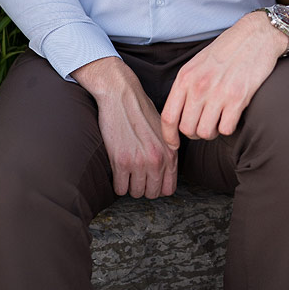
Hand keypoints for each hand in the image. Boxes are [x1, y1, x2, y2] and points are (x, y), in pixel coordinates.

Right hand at [73, 56, 177, 198]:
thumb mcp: (163, 131)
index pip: (169, 189)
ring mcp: (140, 161)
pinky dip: (118, 183)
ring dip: (130, 185)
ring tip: (127, 171)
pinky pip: (120, 189)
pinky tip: (118, 169)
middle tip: (136, 175)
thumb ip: (167, 151)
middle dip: (144, 187)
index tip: (150, 180)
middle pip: (152, 194)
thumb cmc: (141, 110)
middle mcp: (158, 159)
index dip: (158, 187)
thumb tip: (165, 174)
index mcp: (170, 152)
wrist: (121, 95)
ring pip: (136, 193)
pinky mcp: (121, 161)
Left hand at [160, 11, 288, 145]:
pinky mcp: (238, 98)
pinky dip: (229, 127)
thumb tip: (179, 112)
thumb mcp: (198, 62)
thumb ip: (187, 85)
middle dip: (195, 132)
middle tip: (205, 124)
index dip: (169, 136)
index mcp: (186, 77)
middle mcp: (199, 86)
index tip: (174, 143)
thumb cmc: (227, 49)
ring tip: (219, 119)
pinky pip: (226, 129)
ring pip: (206, 132)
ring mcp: (218, 93)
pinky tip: (232, 115)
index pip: (168, 116)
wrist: (256, 35)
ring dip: (213, 131)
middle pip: (187, 128)